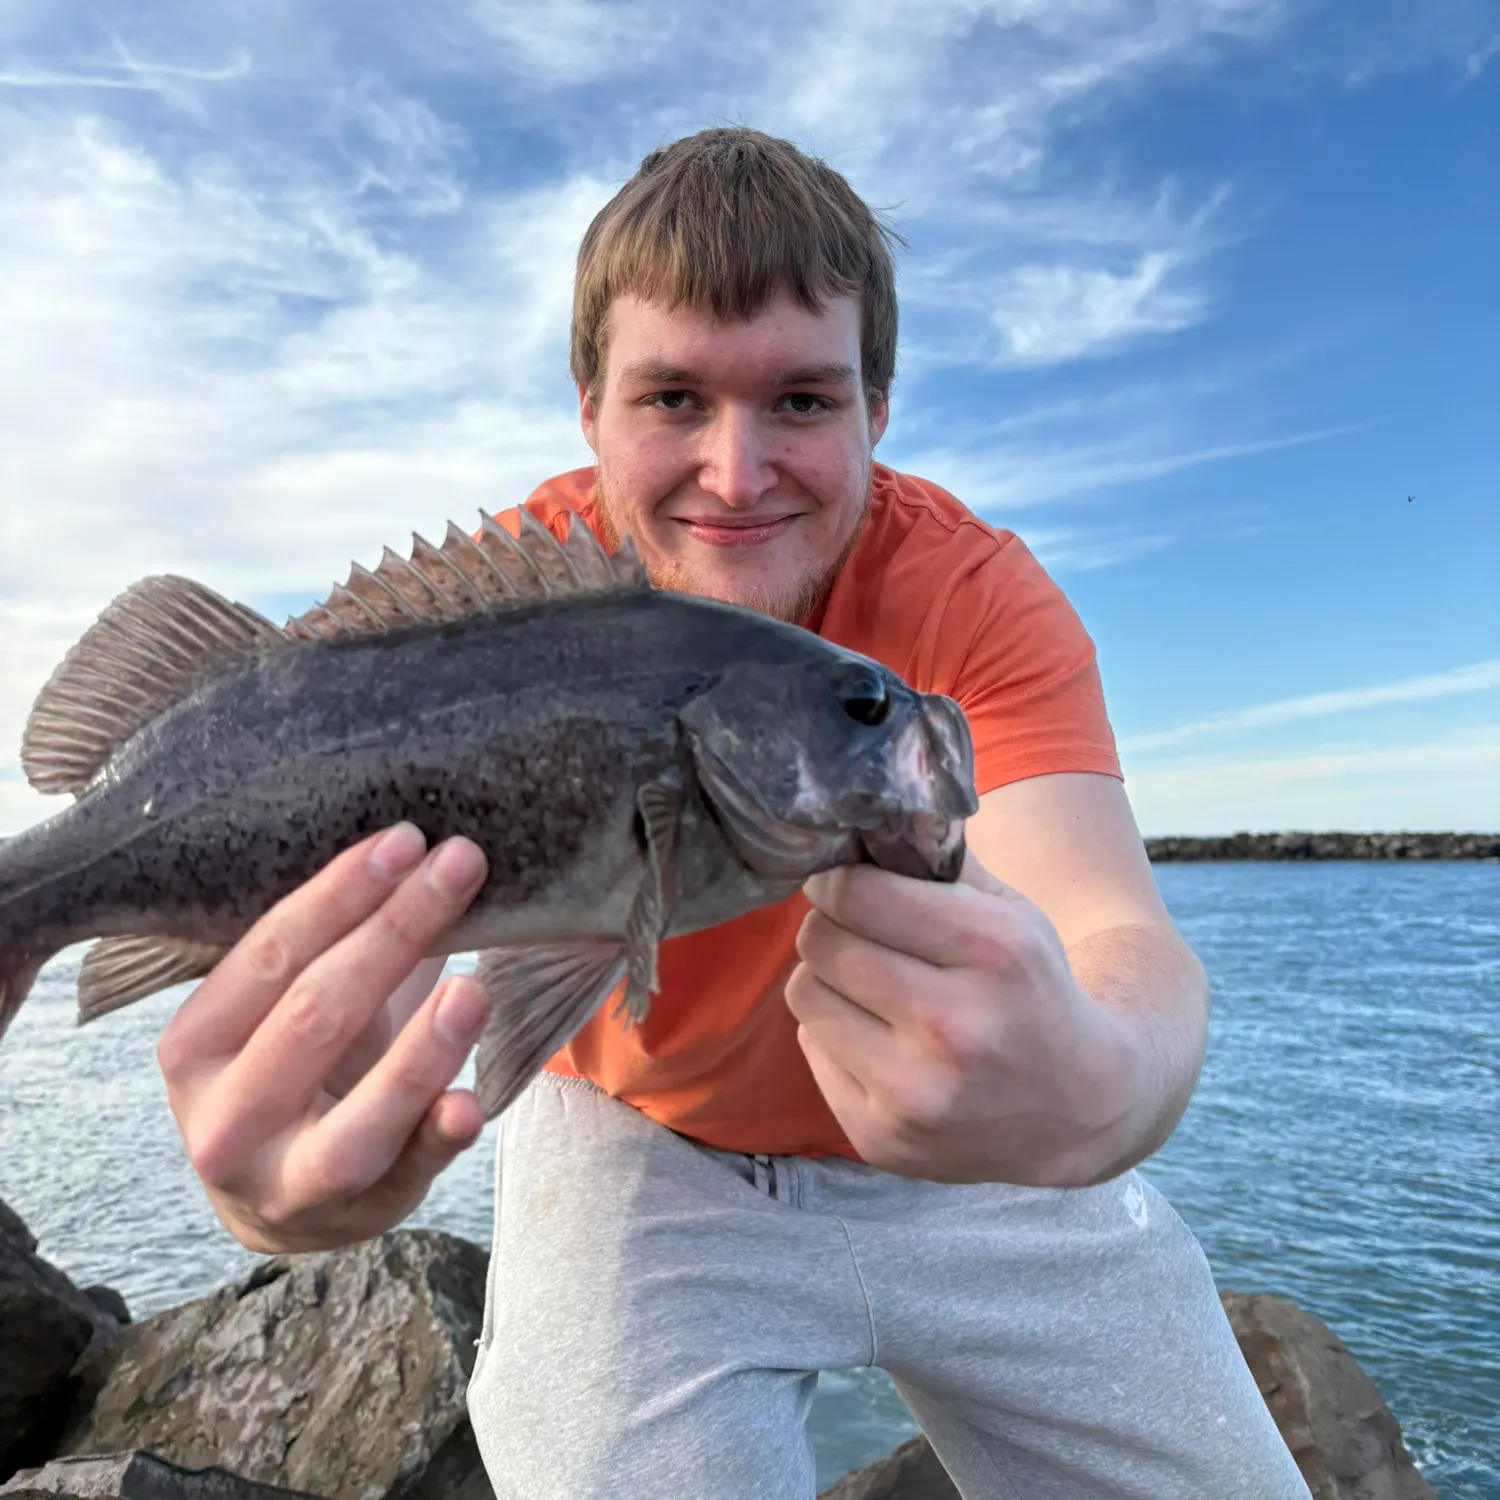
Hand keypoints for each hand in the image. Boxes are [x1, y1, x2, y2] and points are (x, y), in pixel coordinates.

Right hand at [156, 824, 492, 1253]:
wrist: (280, 1195)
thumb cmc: (297, 1066)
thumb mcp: (288, 1005)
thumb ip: (336, 941)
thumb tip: (417, 848)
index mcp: (195, 1047)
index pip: (271, 955)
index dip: (341, 893)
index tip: (406, 840)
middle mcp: (226, 1119)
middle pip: (316, 1015)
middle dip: (394, 932)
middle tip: (461, 866)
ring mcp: (287, 1182)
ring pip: (355, 1119)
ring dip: (420, 1051)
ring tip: (472, 988)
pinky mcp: (358, 1216)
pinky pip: (406, 1176)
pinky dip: (438, 1140)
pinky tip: (468, 1105)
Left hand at [786, 855, 1140, 1186]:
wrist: (1081, 1109)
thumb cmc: (1033, 990)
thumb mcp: (1012, 914)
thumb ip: (938, 864)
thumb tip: (859, 823)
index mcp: (994, 952)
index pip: (858, 894)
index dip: (839, 881)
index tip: (844, 883)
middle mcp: (954, 1027)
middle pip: (822, 942)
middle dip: (832, 927)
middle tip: (854, 931)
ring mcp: (915, 1093)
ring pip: (805, 994)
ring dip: (828, 980)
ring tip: (869, 986)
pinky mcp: (882, 1138)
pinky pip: (812, 1050)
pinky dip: (835, 1035)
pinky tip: (881, 1040)